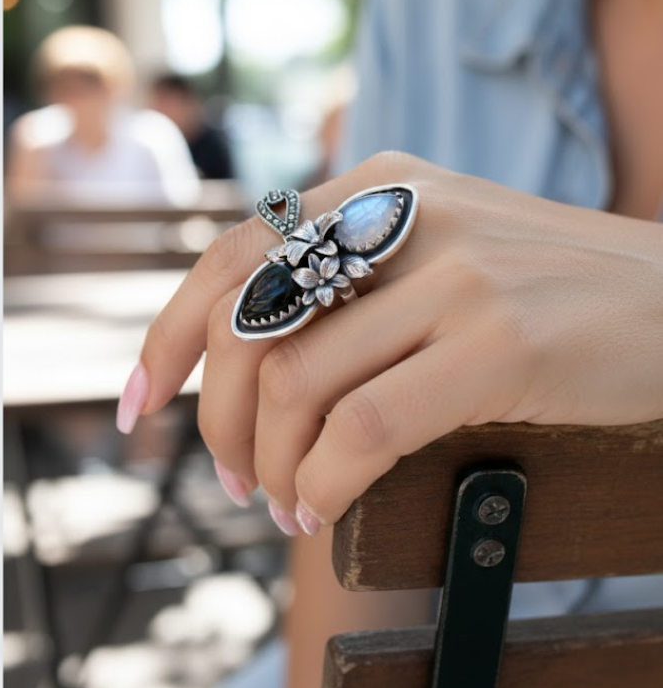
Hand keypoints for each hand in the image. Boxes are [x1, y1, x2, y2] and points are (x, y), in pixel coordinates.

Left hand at [119, 152, 662, 533]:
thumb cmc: (545, 285)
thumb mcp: (441, 243)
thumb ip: (357, 271)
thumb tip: (252, 356)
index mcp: (380, 184)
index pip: (233, 253)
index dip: (170, 332)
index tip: (141, 402)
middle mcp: (406, 212)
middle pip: (247, 322)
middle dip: (215, 416)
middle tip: (232, 476)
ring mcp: (455, 274)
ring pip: (296, 381)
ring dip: (270, 462)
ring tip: (285, 499)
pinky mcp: (500, 341)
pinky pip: (365, 426)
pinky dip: (324, 480)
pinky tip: (328, 503)